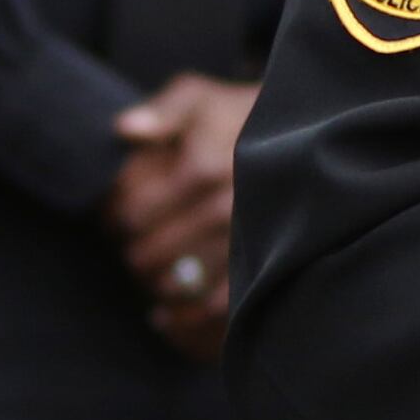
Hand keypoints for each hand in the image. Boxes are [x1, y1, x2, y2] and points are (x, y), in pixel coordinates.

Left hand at [111, 75, 257, 361]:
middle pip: (155, 252)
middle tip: (131, 252)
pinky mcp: (268, 267)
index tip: (113, 219)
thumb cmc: (237, 116)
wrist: (306, 135)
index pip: (135, 212)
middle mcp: (228, 206)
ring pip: (184, 284)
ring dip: (158, 287)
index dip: (115, 220)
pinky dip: (187, 322)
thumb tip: (124, 130)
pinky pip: (219, 308)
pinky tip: (166, 317)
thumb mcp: (200, 97)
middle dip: (134, 255)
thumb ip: (162, 110)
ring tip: (152, 279)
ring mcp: (251, 240)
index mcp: (205, 167)